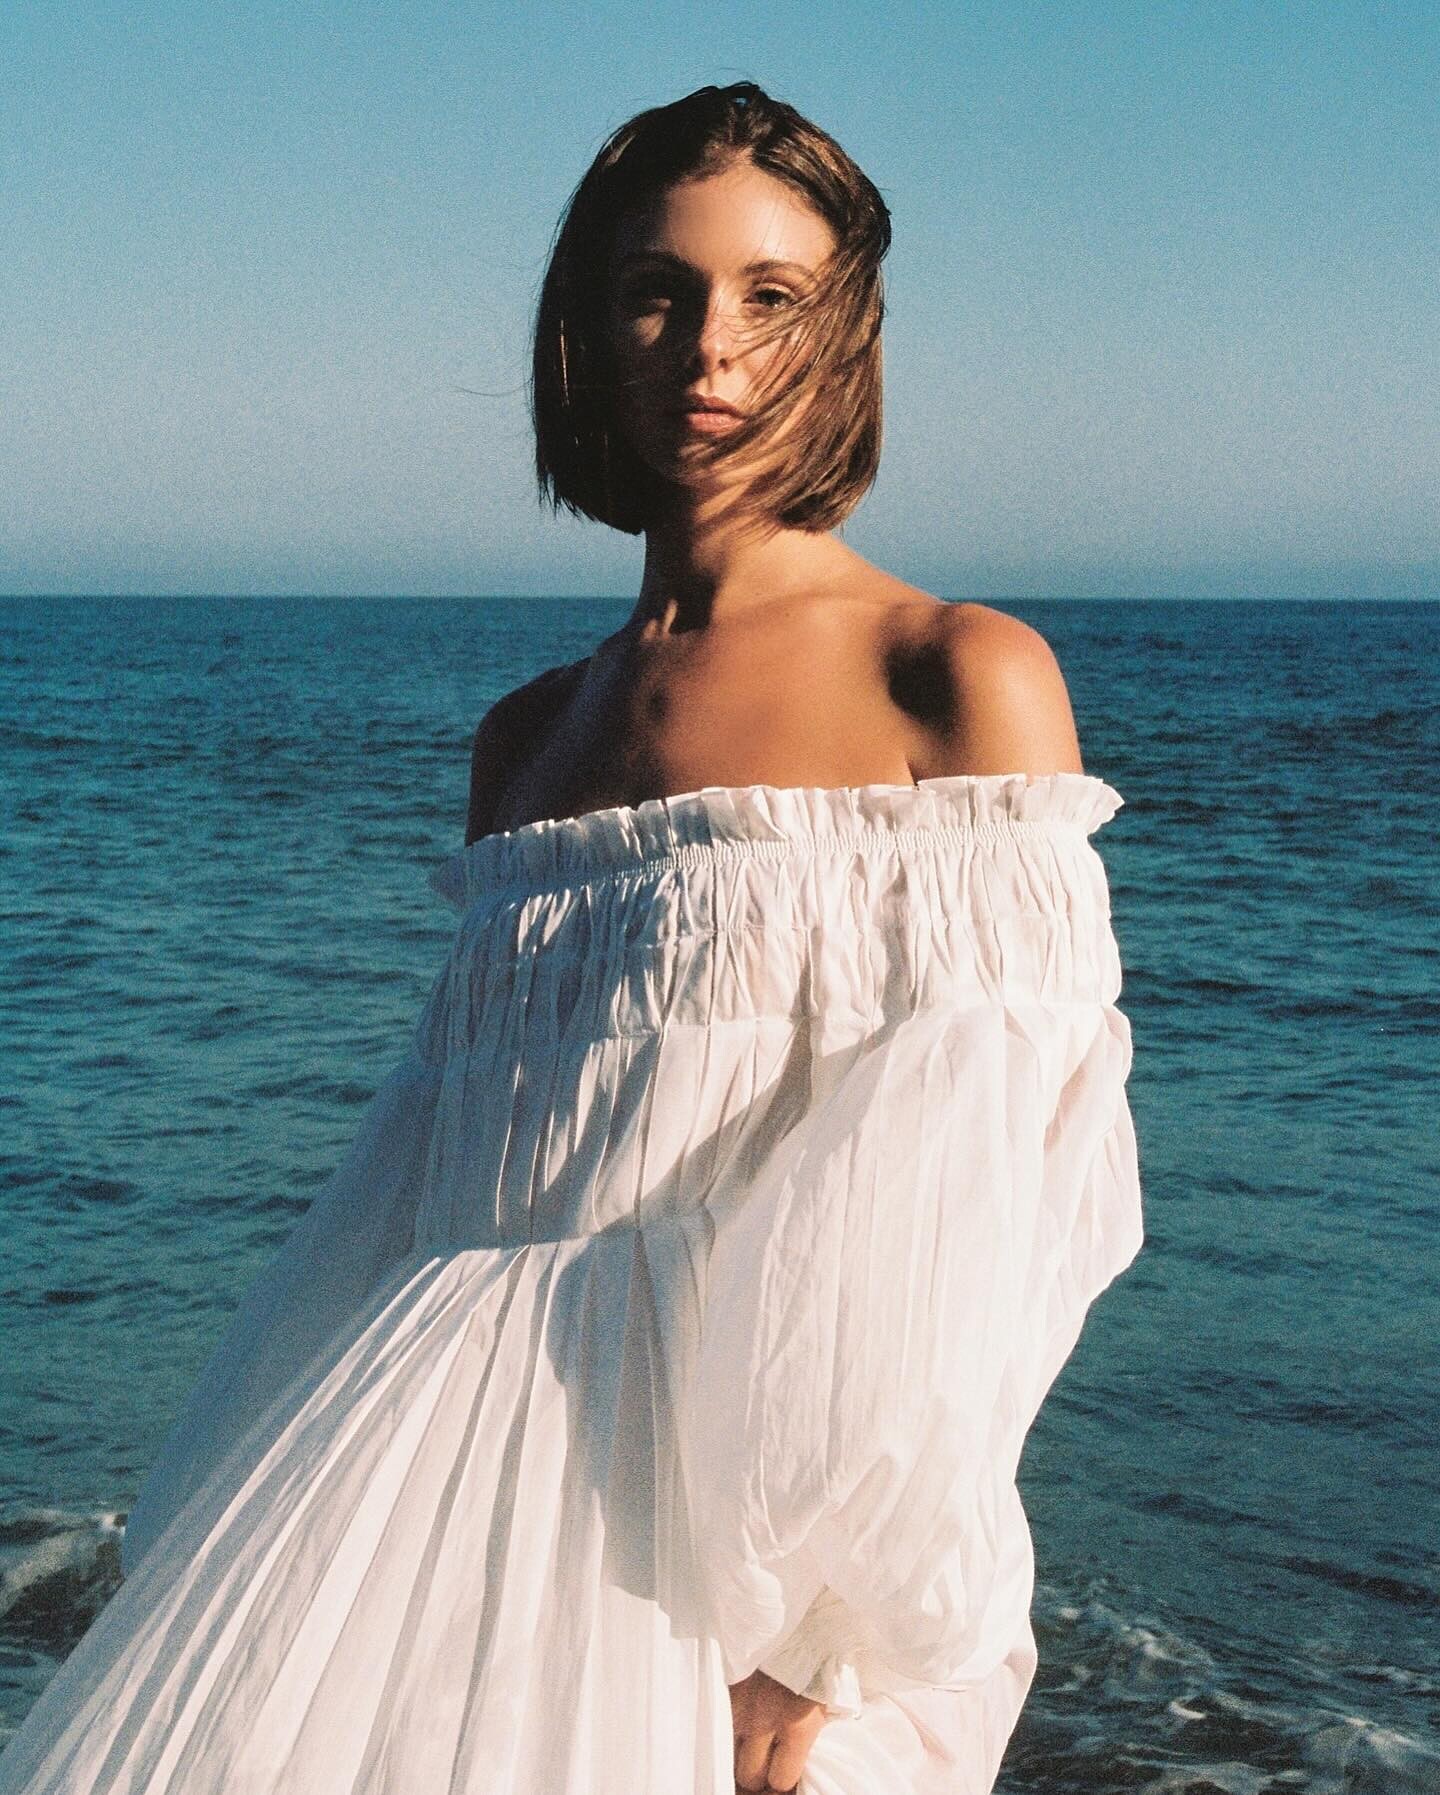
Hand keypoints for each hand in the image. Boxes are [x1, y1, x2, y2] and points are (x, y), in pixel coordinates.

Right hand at [728, 1667, 828, 1791]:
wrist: (804, 1610)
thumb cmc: (823, 1655)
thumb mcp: (830, 1700)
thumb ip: (813, 1734)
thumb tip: (801, 1763)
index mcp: (798, 1726)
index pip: (780, 1780)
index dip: (784, 1778)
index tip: (785, 1772)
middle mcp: (764, 1718)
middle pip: (748, 1774)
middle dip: (758, 1772)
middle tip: (765, 1761)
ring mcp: (740, 1700)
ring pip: (725, 1750)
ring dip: (737, 1749)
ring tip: (748, 1741)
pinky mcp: (725, 1682)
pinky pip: (717, 1717)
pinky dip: (724, 1722)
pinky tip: (736, 1718)